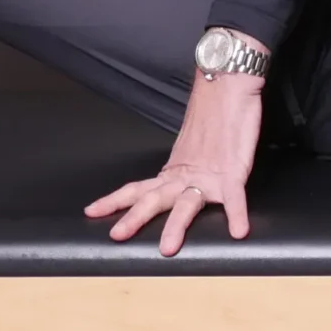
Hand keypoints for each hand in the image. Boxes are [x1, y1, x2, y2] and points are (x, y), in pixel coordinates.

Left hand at [86, 67, 264, 255]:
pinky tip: (238, 230)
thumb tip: (177, 180)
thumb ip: (185, 166)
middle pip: (155, 198)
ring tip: (168, 248)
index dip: (115, 200)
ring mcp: (209, 173)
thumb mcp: (193, 145)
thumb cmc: (213, 112)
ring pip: (188, 202)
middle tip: (117, 235)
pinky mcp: (233, 170)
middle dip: (135, 217)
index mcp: (174, 168)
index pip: (138, 187)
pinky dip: (237, 213)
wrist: (228, 82)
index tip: (91, 211)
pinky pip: (235, 196)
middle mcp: (186, 173)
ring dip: (177, 226)